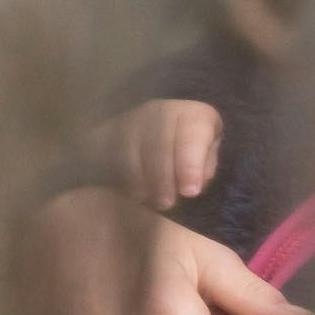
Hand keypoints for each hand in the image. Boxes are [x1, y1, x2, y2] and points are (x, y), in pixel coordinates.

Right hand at [91, 98, 223, 209]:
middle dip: (162, 175)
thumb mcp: (207, 159)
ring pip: (129, 144)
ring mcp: (132, 118)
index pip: (192, 135)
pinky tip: (126, 190)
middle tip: (166, 203)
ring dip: (138, 176)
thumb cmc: (190, 154)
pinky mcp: (108, 129)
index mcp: (193, 115)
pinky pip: (107, 148)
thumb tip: (191, 183)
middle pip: (158, 140)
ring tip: (146, 199)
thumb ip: (204, 168)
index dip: (190, 164)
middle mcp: (161, 110)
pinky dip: (116, 172)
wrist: (163, 138)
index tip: (189, 192)